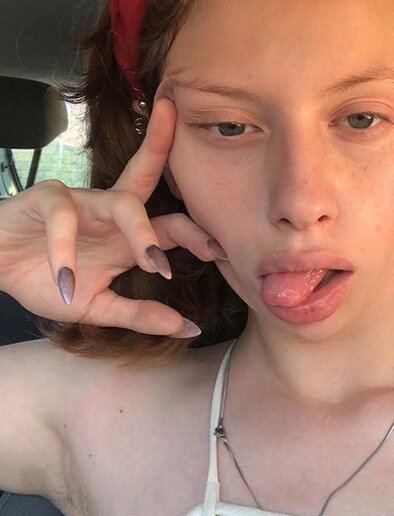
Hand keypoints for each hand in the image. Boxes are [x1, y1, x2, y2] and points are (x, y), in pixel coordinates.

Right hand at [0, 85, 218, 336]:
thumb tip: (191, 329)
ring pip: (120, 201)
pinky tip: (65, 282)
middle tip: (207, 224)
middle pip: (152, 186)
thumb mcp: (96, 306)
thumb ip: (140, 315)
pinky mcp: (44, 200)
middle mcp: (108, 211)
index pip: (169, 221)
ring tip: (154, 264)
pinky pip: (62, 218)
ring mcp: (80, 201)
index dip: (198, 233)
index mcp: (125, 234)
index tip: (226, 252)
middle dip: (192, 200)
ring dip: (141, 231)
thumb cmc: (44, 279)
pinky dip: (65, 252)